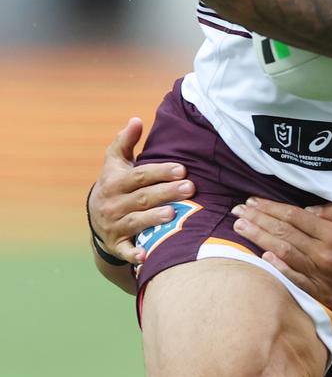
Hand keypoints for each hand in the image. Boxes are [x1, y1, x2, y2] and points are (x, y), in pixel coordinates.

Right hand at [87, 118, 195, 264]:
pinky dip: (134, 255)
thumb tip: (136, 119)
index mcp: (115, 182)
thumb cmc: (115, 183)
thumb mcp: (115, 162)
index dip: (160, 172)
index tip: (182, 169)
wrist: (97, 216)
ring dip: (154, 219)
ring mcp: (114, 225)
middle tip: (190, 188)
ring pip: (136, 222)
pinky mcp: (117, 245)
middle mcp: (113, 204)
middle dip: (166, 193)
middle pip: (142, 198)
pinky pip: (125, 251)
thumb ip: (125, 141)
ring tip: (174, 214)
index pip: (140, 176)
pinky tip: (146, 256)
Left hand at [231, 198, 331, 317]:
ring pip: (283, 253)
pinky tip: (262, 257)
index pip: (294, 217)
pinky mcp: (320, 293)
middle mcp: (323, 253)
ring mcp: (320, 275)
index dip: (271, 208)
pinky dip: (278, 268)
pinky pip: (294, 279)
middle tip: (237, 211)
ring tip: (241, 228)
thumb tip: (306, 212)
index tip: (253, 202)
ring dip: (259, 240)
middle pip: (283, 233)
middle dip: (258, 220)